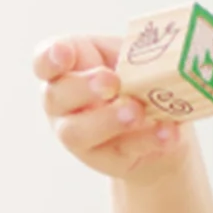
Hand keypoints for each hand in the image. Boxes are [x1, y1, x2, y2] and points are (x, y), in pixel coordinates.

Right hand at [33, 35, 190, 179]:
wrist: (159, 124)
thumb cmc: (135, 78)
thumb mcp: (131, 56)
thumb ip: (131, 53)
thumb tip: (152, 56)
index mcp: (66, 70)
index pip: (44, 62)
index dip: (49, 58)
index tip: (65, 54)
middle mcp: (63, 104)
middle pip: (56, 97)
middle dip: (83, 88)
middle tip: (111, 82)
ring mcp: (79, 134)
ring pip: (77, 132)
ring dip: (107, 120)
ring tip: (136, 112)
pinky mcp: (105, 158)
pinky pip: (122, 151)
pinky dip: (147, 140)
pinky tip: (168, 131)